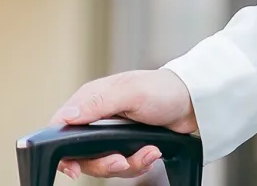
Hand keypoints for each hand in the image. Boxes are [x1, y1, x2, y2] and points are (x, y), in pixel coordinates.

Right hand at [50, 69, 196, 178]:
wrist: (195, 102)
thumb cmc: (164, 89)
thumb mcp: (131, 92)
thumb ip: (99, 103)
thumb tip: (67, 117)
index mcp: (91, 99)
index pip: (60, 128)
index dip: (62, 150)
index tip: (73, 166)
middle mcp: (97, 118)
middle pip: (81, 154)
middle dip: (103, 163)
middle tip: (122, 161)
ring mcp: (111, 134)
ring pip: (102, 163)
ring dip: (127, 164)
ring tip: (149, 153)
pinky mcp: (126, 145)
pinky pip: (122, 165)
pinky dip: (138, 164)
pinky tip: (152, 153)